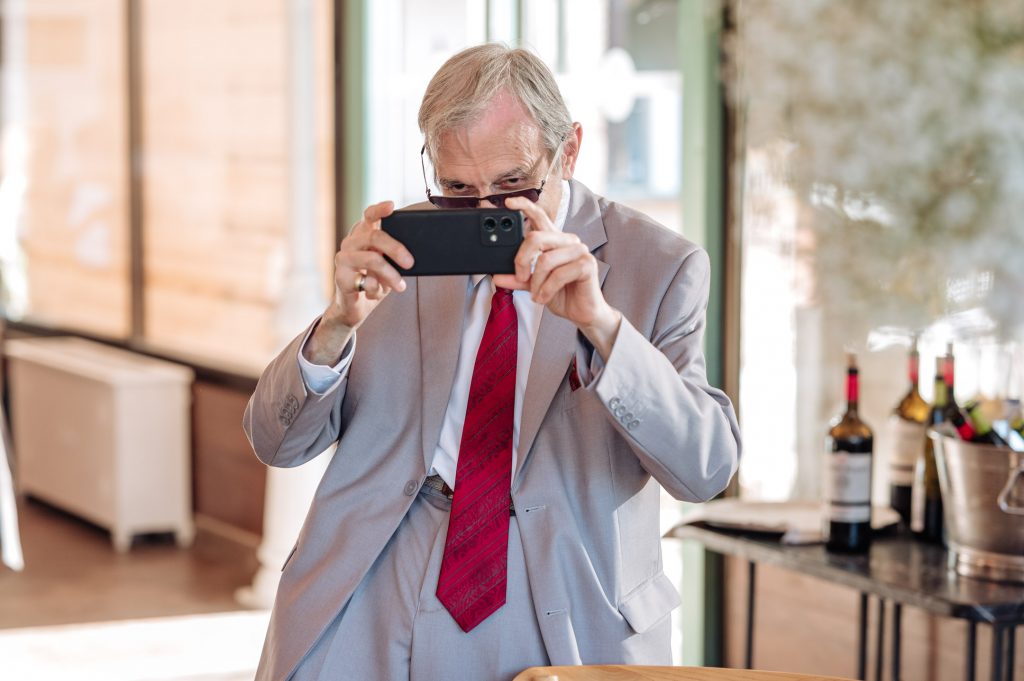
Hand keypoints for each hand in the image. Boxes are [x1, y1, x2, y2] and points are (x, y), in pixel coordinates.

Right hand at [304, 201, 413, 364]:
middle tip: (410, 263)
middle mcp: (351, 242)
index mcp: (363, 235)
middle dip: (396, 249)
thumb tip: (411, 257)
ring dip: (390, 274)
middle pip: (375, 236)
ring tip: (400, 286)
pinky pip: (365, 279)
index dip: (380, 209)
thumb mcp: (389, 266)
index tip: (392, 206)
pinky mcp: (341, 276)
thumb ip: (395, 257)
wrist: (356, 308)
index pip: (369, 215)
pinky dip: (377, 289)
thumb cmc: (375, 282)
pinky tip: (376, 293)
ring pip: (372, 259)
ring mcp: (343, 258)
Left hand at [493, 196, 621, 359]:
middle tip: (520, 278)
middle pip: (536, 237)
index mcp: (555, 240)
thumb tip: (497, 276)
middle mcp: (568, 241)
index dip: (524, 206)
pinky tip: (544, 298)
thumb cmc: (561, 294)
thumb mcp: (534, 285)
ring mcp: (579, 251)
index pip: (539, 216)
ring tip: (536, 295)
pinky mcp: (586, 265)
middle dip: (521, 260)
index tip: (507, 203)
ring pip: (545, 259)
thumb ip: (517, 278)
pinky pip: (558, 274)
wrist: (583, 313)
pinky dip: (547, 290)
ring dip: (536, 282)